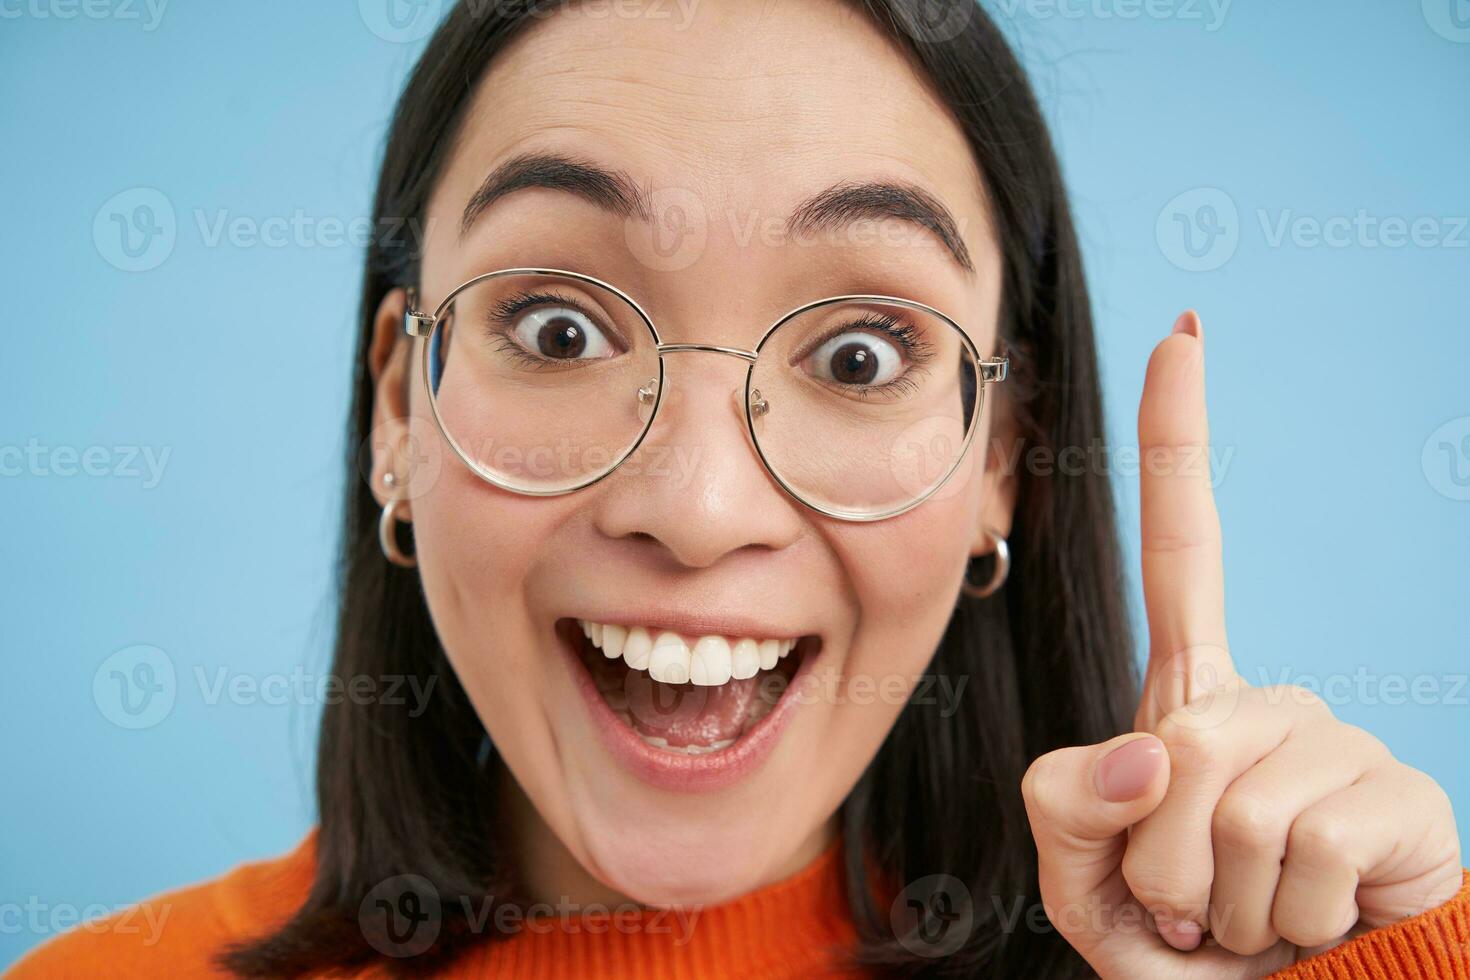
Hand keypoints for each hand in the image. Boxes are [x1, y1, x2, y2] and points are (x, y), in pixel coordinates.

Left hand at [1020, 311, 1462, 977]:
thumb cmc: (1177, 951)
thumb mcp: (1079, 880)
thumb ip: (1065, 804)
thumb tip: (1161, 748)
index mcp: (1190, 704)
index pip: (1185, 553)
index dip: (1179, 441)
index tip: (1182, 333)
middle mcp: (1273, 703)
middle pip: (1175, 746)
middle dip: (1163, 860)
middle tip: (1199, 904)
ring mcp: (1343, 742)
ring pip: (1237, 805)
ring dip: (1222, 898)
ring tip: (1251, 917)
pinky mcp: (1407, 797)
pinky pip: (1310, 842)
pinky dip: (1287, 917)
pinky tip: (1312, 923)